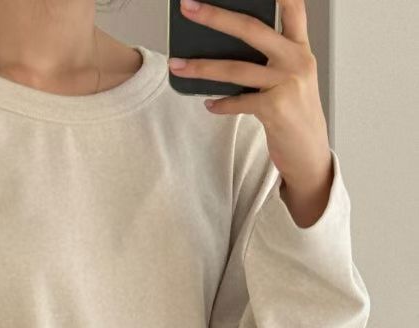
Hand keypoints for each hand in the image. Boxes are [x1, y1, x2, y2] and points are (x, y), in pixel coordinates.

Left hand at [170, 0, 333, 225]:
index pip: (293, 7)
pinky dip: (220, 103)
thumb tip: (225, 49)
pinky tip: (208, 103)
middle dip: (215, 16)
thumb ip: (269, 59)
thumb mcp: (290, 78)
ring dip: (201, 67)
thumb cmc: (294, 112)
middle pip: (251, 29)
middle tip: (188, 7)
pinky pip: (238, 102)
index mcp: (300, 48)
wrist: (309, 153)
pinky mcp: (276, 109)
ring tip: (177, 65)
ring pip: (235, 69)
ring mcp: (287, 83)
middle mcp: (296, 60)